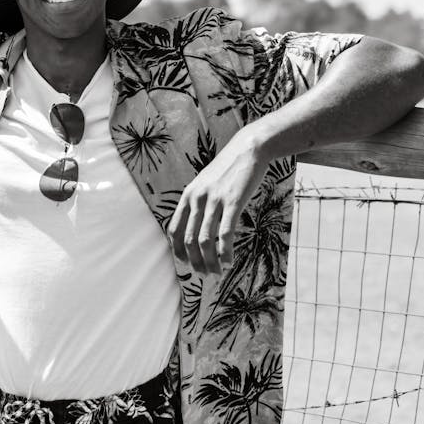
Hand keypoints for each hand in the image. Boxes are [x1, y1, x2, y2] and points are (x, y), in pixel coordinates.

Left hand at [168, 126, 268, 275]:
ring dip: (210, 262)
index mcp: (188, 195)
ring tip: (217, 273)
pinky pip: (225, 234)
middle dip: (196, 262)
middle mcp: (197, 199)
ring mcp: (214, 200)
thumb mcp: (206, 183)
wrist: (248, 149)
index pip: (174, 230)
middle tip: (205, 275)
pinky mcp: (232, 202)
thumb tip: (196, 224)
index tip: (187, 263)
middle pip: (189, 240)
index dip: (178, 250)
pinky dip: (225, 252)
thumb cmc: (229, 169)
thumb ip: (199, 201)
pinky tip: (229, 262)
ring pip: (205, 240)